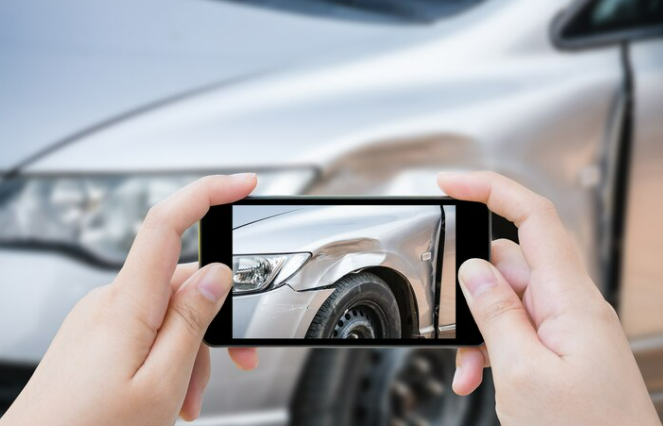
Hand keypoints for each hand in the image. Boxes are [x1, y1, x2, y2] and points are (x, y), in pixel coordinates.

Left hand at [1, 174, 258, 425]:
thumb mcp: (161, 381)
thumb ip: (192, 321)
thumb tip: (217, 275)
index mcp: (127, 304)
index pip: (168, 223)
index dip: (209, 193)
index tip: (244, 184)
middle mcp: (111, 301)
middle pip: (183, 283)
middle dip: (215, 320)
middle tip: (236, 360)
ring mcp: (102, 317)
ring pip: (170, 312)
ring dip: (192, 349)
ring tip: (186, 397)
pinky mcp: (99, 334)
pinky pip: (149, 327)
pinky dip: (170, 354)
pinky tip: (169, 391)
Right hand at [438, 171, 659, 425]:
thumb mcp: (522, 372)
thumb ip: (496, 312)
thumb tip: (475, 270)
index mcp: (570, 299)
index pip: (533, 218)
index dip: (491, 189)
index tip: (451, 183)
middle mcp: (571, 305)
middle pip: (509, 263)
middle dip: (473, 290)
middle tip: (456, 328)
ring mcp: (566, 327)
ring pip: (506, 300)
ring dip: (479, 329)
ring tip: (472, 369)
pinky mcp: (560, 348)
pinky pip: (516, 328)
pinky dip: (491, 347)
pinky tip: (482, 375)